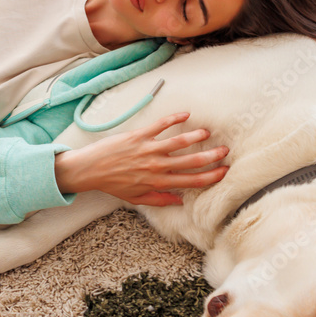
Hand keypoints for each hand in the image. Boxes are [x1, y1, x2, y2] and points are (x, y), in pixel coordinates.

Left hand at [54, 112, 229, 206]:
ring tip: (208, 133)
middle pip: (190, 162)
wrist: (90, 169)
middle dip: (211, 157)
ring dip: (195, 137)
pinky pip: (159, 126)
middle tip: (225, 151)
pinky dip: (174, 119)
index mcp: (158, 182)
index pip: (191, 181)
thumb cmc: (113, 184)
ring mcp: (148, 149)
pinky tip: (186, 115)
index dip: (210, 177)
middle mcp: (156, 166)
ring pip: (177, 143)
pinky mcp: (138, 136)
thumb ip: (160, 200)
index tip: (224, 171)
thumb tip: (180, 201)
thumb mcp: (137, 198)